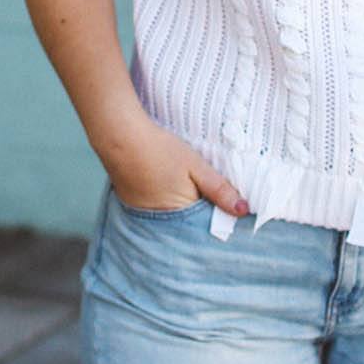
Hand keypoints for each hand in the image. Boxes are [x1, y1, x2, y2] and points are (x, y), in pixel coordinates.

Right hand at [103, 120, 249, 215]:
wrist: (120, 136)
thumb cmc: (159, 150)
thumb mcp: (196, 166)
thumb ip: (219, 189)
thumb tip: (243, 210)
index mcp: (180, 216)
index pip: (207, 226)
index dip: (219, 216)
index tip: (231, 208)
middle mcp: (161, 222)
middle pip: (189, 226)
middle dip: (202, 215)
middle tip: (214, 198)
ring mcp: (144, 215)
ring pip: (174, 219)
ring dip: (184, 209)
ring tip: (191, 191)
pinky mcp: (133, 206)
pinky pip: (158, 211)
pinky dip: (167, 203)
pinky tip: (171, 188)